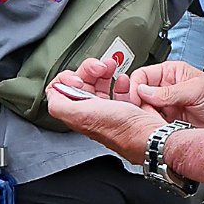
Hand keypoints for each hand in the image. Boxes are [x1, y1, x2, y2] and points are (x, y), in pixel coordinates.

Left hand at [45, 72, 160, 161]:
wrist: (152, 136)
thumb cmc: (124, 130)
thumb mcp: (84, 115)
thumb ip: (60, 105)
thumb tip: (51, 93)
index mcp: (78, 114)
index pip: (61, 92)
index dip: (67, 79)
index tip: (80, 79)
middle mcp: (92, 113)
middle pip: (81, 83)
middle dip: (89, 70)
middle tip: (99, 68)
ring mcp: (109, 110)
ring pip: (99, 83)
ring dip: (104, 71)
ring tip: (111, 67)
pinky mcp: (126, 108)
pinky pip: (118, 88)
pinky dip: (119, 80)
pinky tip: (123, 80)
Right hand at [122, 59, 203, 129]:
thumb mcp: (198, 91)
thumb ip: (170, 91)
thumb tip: (144, 91)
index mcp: (171, 73)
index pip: (141, 77)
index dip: (134, 88)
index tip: (134, 101)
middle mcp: (166, 90)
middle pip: (138, 97)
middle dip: (139, 107)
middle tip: (146, 116)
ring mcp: (168, 108)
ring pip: (144, 114)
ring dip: (146, 120)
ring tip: (155, 125)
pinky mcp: (170, 125)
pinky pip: (153, 127)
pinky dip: (153, 130)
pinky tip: (159, 132)